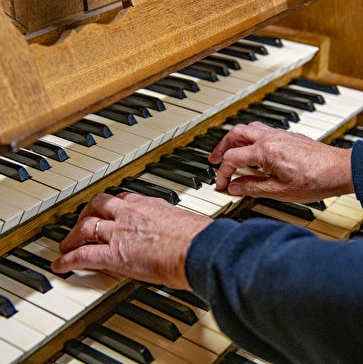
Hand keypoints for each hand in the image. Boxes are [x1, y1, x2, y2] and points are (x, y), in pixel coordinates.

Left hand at [51, 192, 212, 289]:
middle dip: (86, 212)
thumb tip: (183, 230)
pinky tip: (62, 265)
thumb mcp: (186, 222)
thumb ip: (177, 223)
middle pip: (99, 204)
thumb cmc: (199, 237)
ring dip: (73, 235)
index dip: (112, 205)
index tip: (109, 210)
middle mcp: (131, 213)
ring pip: (87, 225)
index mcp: (150, 204)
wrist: (198, 248)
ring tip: (67, 244)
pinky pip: (83, 254)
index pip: (123, 199)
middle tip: (82, 221)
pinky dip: (69, 259)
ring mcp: (121, 231)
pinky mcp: (115, 253)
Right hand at [209, 122, 353, 202]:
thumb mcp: (279, 191)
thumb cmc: (316, 180)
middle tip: (214, 160)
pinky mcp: (286, 135)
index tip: (221, 184)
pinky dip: (249, 138)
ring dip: (234, 139)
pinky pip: (261, 130)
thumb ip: (252, 188)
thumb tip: (233, 187)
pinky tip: (252, 150)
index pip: (232, 159)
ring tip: (229, 152)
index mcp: (265, 151)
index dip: (222, 173)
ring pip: (248, 128)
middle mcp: (270, 138)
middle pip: (235, 134)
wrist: (340, 169)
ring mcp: (279, 134)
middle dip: (221, 147)